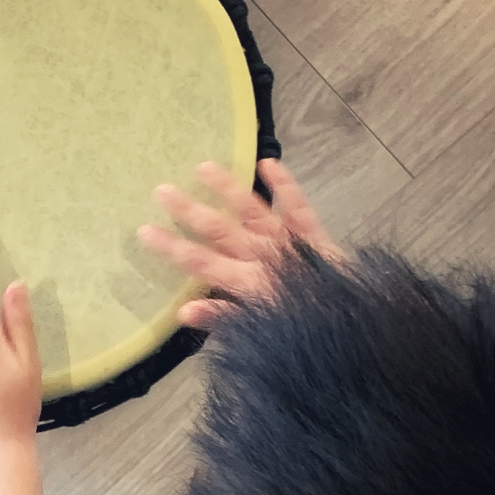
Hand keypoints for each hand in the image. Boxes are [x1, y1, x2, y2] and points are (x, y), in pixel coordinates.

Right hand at [136, 159, 343, 327]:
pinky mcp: (313, 234)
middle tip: (161, 189)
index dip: (171, 248)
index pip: (201, 263)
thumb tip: (183, 312)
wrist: (350, 327)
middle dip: (188, 211)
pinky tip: (268, 162)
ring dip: (226, 188)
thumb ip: (223, 318)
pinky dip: (285, 185)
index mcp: (247, 284)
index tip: (143, 231)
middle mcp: (263, 256)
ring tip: (203, 167)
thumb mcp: (259, 331)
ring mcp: (287, 241)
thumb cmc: (300, 331)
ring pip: (251, 210)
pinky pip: (297, 206)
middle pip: (219, 230)